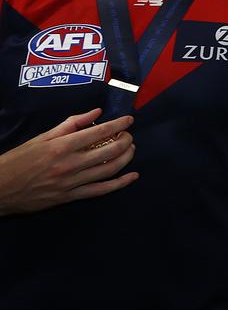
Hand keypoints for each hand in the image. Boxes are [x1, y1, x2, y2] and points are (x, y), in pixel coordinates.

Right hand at [0, 110, 137, 215]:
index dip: (118, 125)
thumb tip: (96, 112)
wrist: (0, 188)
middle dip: (126, 141)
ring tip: (131, 149)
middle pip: (110, 151)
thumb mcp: (41, 137)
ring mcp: (72, 182)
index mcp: (62, 146)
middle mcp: (70, 164)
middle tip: (129, 135)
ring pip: (109, 170)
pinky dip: (120, 184)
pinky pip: (101, 190)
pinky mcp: (71, 197)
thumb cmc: (19, 160)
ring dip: (126, 158)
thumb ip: (70, 124)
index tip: (129, 120)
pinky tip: (132, 176)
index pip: (99, 132)